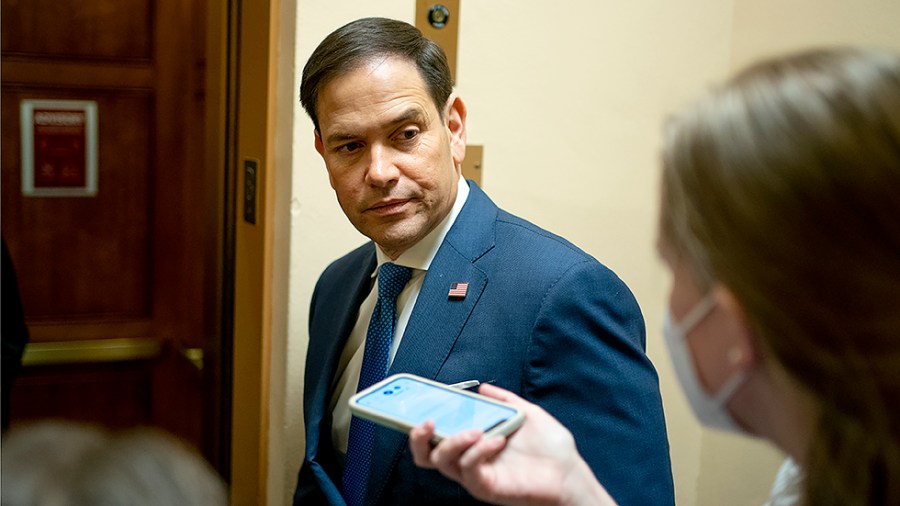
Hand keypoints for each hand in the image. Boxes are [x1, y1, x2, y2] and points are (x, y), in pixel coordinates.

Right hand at [409, 384, 616, 505]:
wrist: (570, 472)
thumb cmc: (549, 447)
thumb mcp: (526, 413)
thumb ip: (504, 400)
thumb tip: (483, 387)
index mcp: (472, 442)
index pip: (436, 435)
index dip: (419, 423)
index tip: (417, 403)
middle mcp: (468, 460)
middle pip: (425, 455)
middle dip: (417, 437)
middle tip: (427, 421)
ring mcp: (475, 475)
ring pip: (442, 462)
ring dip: (454, 442)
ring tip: (476, 430)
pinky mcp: (486, 488)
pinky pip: (469, 471)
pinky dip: (478, 452)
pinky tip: (496, 440)